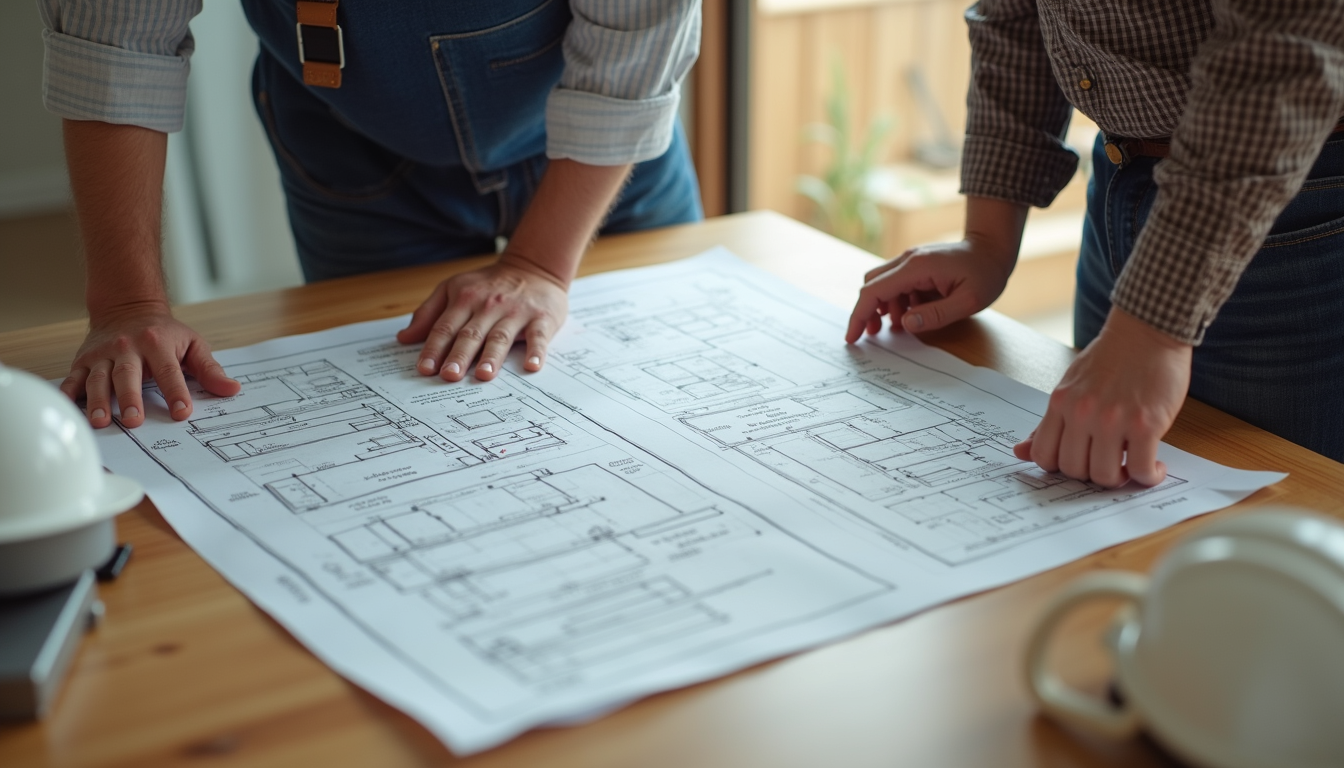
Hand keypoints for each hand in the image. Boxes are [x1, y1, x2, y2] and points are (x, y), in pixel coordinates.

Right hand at [59, 303, 240, 428]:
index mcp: (158, 344)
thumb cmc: (164, 332)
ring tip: (101, 421)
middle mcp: (127, 348)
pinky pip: (73, 378)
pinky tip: (69, 409)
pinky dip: (69, 394)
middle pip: (128, 376)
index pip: (170, 372)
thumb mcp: (192, 344)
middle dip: (130, 398)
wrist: (128, 307)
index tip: (182, 413)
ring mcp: (103, 355)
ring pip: (98, 378)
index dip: (176, 393)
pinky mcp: (84, 361)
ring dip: (98, 401)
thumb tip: (231, 389)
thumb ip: (210, 369)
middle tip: (134, 420)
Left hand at [397, 253, 567, 381]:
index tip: (425, 369)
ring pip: (500, 336)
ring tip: (483, 375)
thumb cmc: (490, 284)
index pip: (445, 327)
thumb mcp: (454, 289)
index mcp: (464, 299)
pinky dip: (536, 350)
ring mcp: (516, 312)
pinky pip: (538, 336)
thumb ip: (429, 313)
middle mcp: (488, 306)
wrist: (534, 268)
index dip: (434, 348)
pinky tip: (532, 365)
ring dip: (492, 356)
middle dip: (459, 355)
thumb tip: (404, 338)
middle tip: (449, 375)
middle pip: (470, 334)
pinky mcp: (541, 318)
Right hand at [845, 238, 1015, 341]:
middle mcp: (907, 260)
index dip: (859, 315)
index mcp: (916, 267)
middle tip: (872, 336)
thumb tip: (904, 324)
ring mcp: (910, 260)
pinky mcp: (915, 264)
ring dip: (884, 308)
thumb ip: (936, 315)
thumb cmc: (986, 273)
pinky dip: (896, 301)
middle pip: (871, 285)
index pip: (874, 291)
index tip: (852, 337)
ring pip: (882, 284)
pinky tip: (910, 314)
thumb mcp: (968, 301)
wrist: (993, 248)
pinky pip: (896, 283)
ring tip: (898, 327)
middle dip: (867, 312)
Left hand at [1014, 308, 1191, 487]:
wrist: (1148, 330)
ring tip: (1130, 466)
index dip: (1060, 468)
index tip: (1080, 464)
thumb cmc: (1110, 359)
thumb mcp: (1070, 385)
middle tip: (1109, 464)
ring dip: (1120, 479)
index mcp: (1060, 403)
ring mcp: (1113, 419)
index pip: (1043, 456)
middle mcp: (1082, 413)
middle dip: (1091, 475)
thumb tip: (1019, 452)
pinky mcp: (1146, 424)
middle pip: (1074, 470)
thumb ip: (1048, 422)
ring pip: (1105, 476)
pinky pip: (1141, 469)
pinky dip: (1148, 476)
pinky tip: (1154, 468)